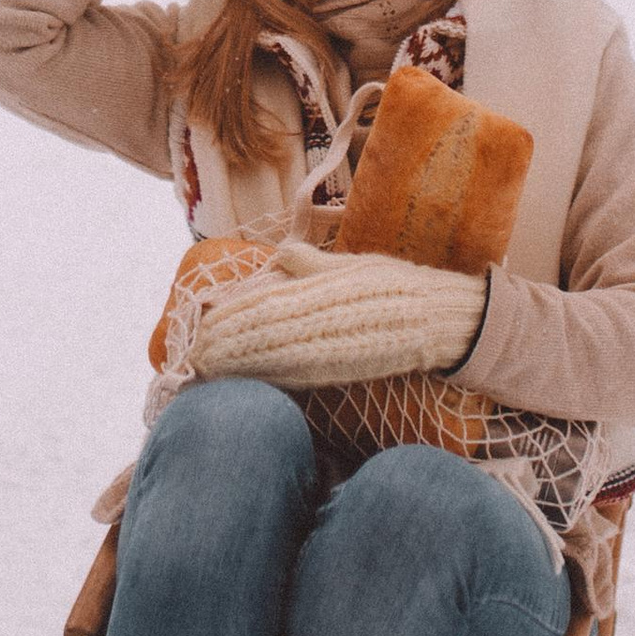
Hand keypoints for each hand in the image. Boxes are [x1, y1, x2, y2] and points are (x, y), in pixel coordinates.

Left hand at [192, 241, 488, 390]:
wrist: (441, 319)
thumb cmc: (395, 286)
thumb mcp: (354, 266)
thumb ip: (315, 263)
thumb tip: (281, 252)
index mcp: (326, 289)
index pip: (268, 303)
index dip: (232, 317)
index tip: (203, 325)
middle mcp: (328, 320)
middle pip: (266, 335)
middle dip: (226, 346)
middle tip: (194, 355)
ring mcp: (336, 348)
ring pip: (278, 359)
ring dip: (240, 367)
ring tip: (208, 371)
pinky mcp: (344, 369)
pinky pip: (300, 376)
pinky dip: (270, 380)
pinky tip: (248, 383)